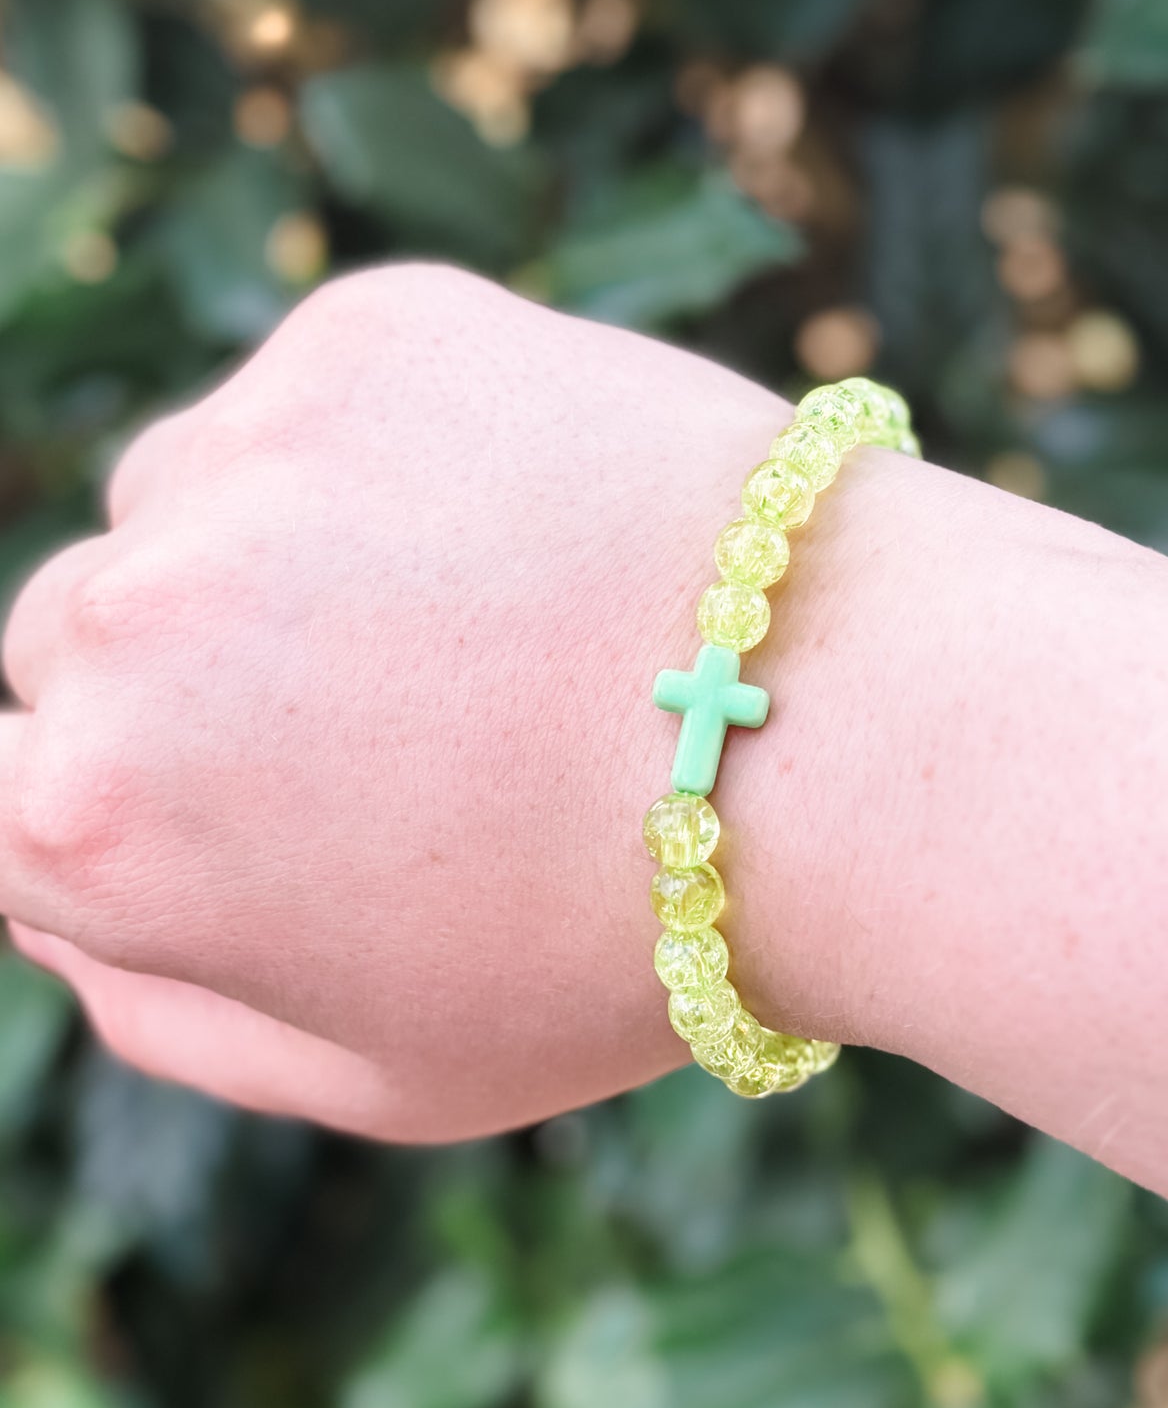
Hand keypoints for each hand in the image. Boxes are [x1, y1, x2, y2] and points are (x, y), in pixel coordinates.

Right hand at [0, 263, 820, 1139]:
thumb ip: (170, 1006)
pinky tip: (530, 529)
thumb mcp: (381, 1070)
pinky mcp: (375, 337)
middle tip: (394, 719)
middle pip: (76, 639)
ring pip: (189, 504)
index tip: (242, 793)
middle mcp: (130, 621)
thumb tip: (56, 908)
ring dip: (282, 557)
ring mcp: (252, 454)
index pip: (11, 794)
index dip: (131, 796)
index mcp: (100, 825)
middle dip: (195, 686)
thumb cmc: (620, 938)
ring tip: (480, 625)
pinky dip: (389, 457)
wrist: (843, 738)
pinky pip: (315, 402)